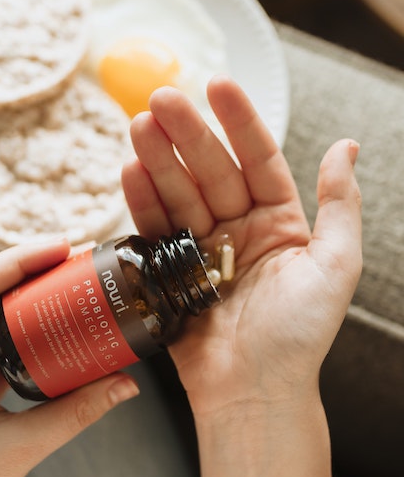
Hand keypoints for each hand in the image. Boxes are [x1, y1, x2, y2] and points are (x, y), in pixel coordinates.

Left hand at [0, 241, 138, 476]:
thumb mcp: (19, 449)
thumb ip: (75, 413)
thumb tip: (124, 384)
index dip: (17, 260)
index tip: (59, 247)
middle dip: (27, 269)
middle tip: (72, 259)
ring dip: (25, 296)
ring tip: (67, 282)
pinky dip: (21, 327)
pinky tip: (51, 324)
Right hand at [123, 76, 361, 419]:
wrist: (252, 391)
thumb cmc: (299, 336)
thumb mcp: (336, 267)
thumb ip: (340, 205)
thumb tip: (346, 146)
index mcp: (278, 222)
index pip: (258, 159)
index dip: (239, 121)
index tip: (218, 84)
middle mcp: (237, 229)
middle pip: (210, 171)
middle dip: (186, 135)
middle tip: (160, 100)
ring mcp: (200, 249)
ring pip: (177, 194)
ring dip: (157, 161)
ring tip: (137, 127)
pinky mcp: (168, 271)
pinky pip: (154, 229)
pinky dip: (140, 202)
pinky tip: (129, 172)